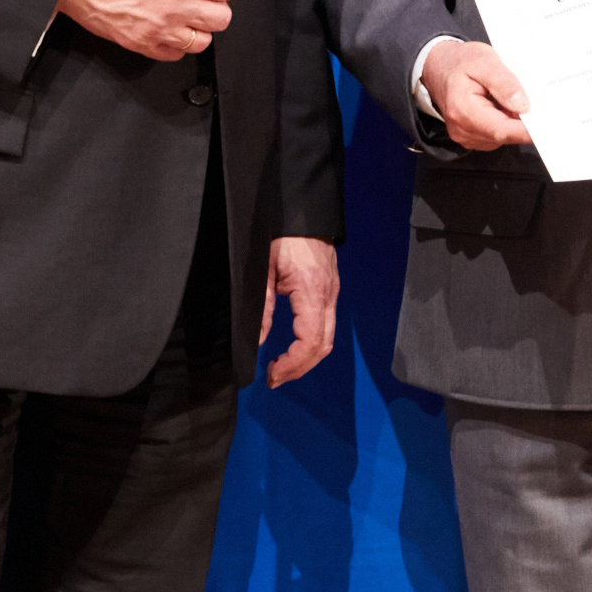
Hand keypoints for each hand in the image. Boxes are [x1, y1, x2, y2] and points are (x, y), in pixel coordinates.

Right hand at [55, 0, 238, 60]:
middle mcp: (178, 6)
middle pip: (222, 18)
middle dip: (216, 5)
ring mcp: (160, 29)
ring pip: (203, 42)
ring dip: (198, 27)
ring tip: (183, 14)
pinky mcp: (142, 43)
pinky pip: (175, 55)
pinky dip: (176, 44)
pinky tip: (167, 27)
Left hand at [261, 235, 338, 386]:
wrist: (304, 213)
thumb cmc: (282, 235)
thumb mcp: (263, 269)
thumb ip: (263, 306)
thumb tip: (259, 339)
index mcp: (312, 292)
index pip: (311, 341)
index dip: (293, 363)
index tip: (271, 373)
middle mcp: (328, 296)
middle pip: (324, 346)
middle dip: (300, 368)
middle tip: (274, 378)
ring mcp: (332, 294)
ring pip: (328, 338)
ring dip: (306, 359)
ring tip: (281, 367)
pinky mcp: (329, 292)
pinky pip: (325, 325)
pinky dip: (311, 344)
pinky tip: (293, 348)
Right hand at [421, 40, 533, 150]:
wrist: (439, 66)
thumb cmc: (460, 61)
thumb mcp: (484, 60)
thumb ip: (503, 82)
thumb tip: (522, 105)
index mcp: (463, 109)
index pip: (501, 129)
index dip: (526, 130)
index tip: (546, 125)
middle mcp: (462, 128)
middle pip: (504, 135)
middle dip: (523, 123)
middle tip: (539, 105)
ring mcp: (465, 135)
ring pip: (502, 137)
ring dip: (513, 122)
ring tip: (513, 99)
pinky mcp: (471, 136)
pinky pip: (496, 136)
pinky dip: (505, 123)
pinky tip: (504, 107)